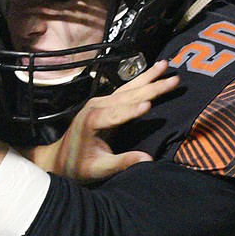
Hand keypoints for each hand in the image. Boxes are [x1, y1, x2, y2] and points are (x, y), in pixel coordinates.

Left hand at [33, 60, 178, 181]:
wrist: (60, 158)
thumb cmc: (77, 165)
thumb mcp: (99, 169)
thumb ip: (122, 162)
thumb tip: (148, 159)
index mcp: (92, 121)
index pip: (116, 115)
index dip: (132, 111)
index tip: (149, 104)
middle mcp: (96, 107)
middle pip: (128, 96)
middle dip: (152, 87)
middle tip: (174, 80)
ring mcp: (100, 102)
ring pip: (129, 88)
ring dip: (149, 77)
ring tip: (166, 65)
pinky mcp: (104, 102)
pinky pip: (125, 90)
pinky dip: (141, 81)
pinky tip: (153, 72)